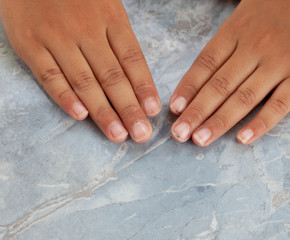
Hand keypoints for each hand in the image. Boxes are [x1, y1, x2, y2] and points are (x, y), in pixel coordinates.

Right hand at [0, 0, 160, 142]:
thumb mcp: (106, 7)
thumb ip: (119, 39)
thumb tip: (136, 77)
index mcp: (110, 18)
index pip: (132, 59)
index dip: (144, 87)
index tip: (153, 111)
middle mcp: (86, 30)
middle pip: (112, 76)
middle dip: (129, 108)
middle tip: (141, 133)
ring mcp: (56, 38)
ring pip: (84, 81)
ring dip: (103, 111)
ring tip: (118, 134)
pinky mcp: (29, 44)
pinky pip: (49, 75)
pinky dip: (65, 97)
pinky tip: (81, 115)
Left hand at [169, 0, 289, 145]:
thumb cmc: (282, 6)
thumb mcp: (246, 14)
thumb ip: (226, 42)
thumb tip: (202, 73)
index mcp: (236, 31)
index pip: (205, 65)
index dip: (187, 88)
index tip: (174, 110)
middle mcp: (255, 48)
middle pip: (219, 85)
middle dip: (196, 112)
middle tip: (178, 134)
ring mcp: (279, 63)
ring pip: (243, 98)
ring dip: (219, 121)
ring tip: (199, 139)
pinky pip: (279, 104)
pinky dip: (260, 124)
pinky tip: (242, 139)